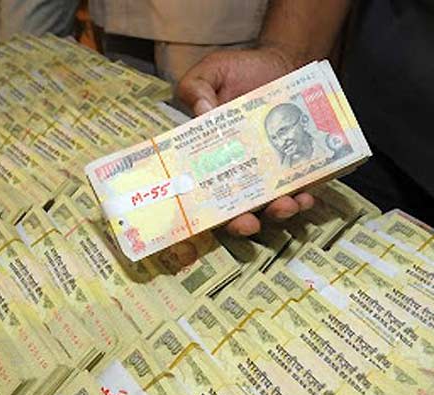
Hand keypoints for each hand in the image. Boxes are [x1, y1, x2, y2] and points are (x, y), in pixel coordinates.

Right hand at [177, 46, 313, 235]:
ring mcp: (269, 172)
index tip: (207, 219)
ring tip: (286, 204)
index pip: (203, 191)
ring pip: (271, 206)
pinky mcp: (297, 166)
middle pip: (237, 210)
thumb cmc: (241, 71)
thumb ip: (195, 88)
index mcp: (211, 157)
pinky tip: (307, 195)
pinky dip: (304, 197)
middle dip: (242, 224)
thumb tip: (201, 112)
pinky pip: (301, 189)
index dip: (203, 211)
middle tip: (248, 222)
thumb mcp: (211, 71)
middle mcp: (239, 171)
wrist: (285, 62)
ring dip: (278, 212)